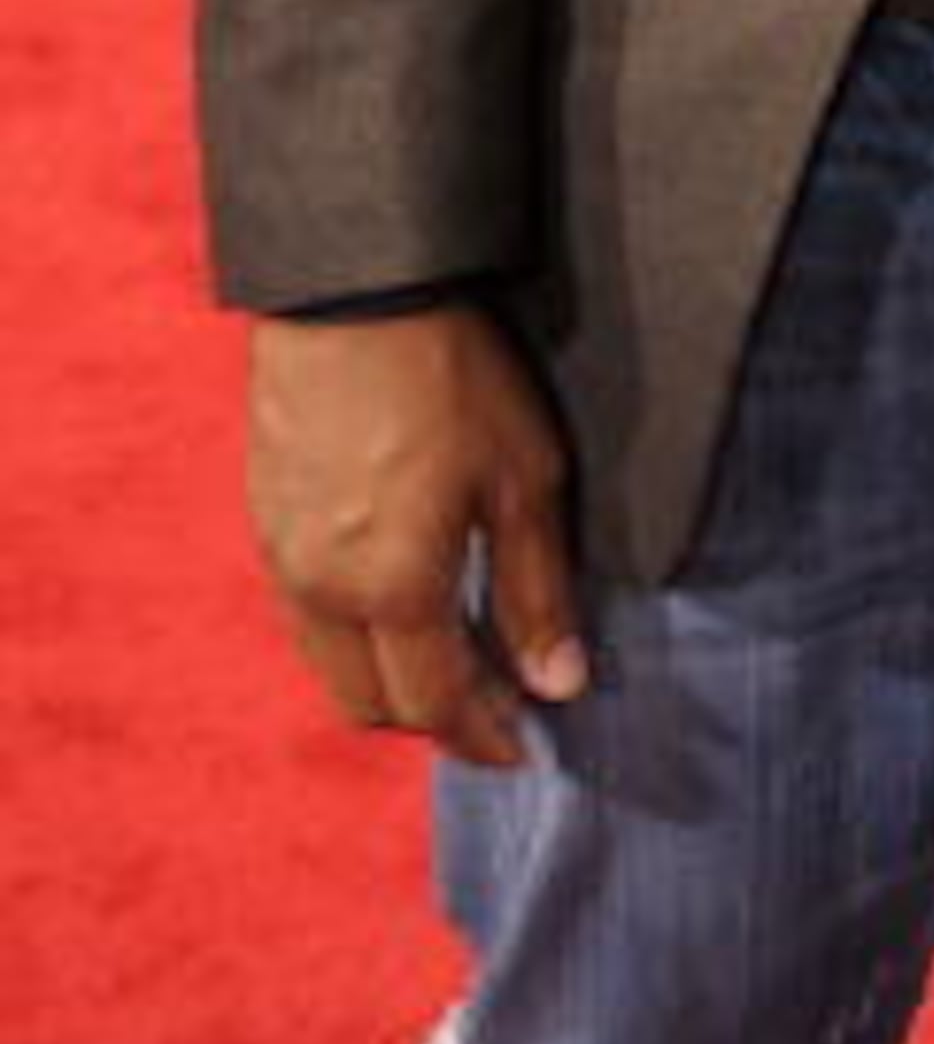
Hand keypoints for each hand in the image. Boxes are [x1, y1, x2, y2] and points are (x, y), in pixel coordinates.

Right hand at [246, 301, 585, 765]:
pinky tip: (399, 603)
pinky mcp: (265, 521)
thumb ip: (537, 592)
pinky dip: (353, 636)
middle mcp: (321, 592)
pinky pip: (305, 616)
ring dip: (388, 682)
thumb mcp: (524, 481)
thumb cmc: (454, 377)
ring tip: (453, 660)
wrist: (351, 294)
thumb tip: (559, 684)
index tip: (524, 750)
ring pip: (330, 665)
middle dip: (434, 721)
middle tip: (495, 709)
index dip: (484, 737)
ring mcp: (282, 559)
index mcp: (390, 591)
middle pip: (370, 703)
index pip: (437, 704)